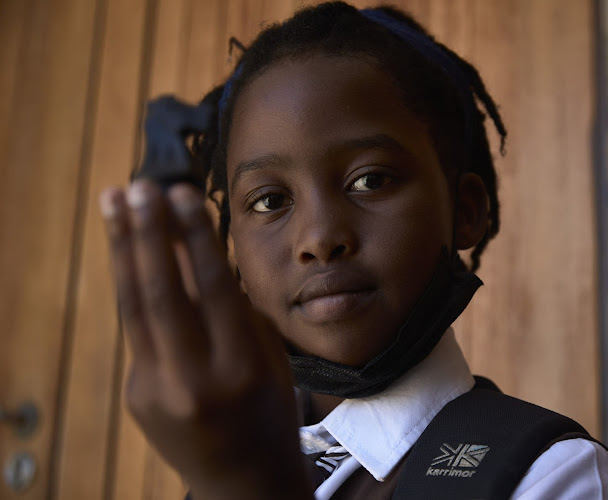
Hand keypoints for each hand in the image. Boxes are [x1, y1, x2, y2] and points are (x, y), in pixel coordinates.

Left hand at [99, 180, 311, 499]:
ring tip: (114, 203)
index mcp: (240, 370)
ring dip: (123, 248)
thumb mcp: (271, 360)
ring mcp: (156, 390)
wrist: (243, 482)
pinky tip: (130, 249)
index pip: (212, 288)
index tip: (183, 192)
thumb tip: (196, 253)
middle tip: (138, 186)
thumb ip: (237, 310)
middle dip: (148, 232)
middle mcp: (193, 379)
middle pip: (162, 293)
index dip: (195, 235)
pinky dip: (133, 285)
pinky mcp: (135, 395)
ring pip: (134, 306)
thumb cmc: (270, 413)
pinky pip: (137, 330)